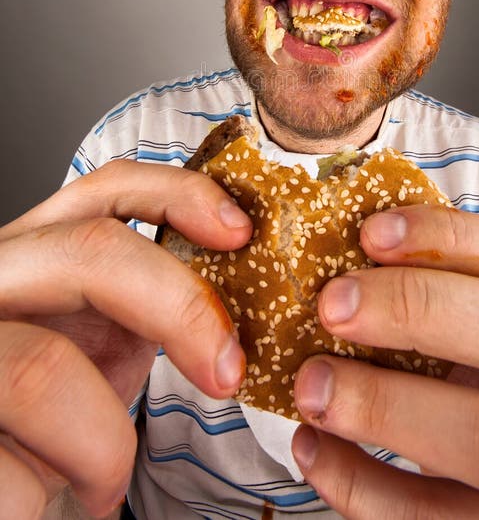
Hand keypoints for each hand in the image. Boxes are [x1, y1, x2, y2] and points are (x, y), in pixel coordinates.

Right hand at [0, 160, 252, 517]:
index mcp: (33, 256)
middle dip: (177, 307)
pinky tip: (68, 501)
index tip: (238, 231)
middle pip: (87, 251)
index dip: (177, 194)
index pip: (103, 190)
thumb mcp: (102, 340)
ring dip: (103, 442)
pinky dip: (60, 492)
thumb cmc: (53, 420)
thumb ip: (148, 298)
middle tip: (226, 371)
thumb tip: (252, 282)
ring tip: (106, 478)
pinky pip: (8, 470)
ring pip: (41, 369)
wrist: (0, 491)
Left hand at [292, 205, 478, 517]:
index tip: (370, 234)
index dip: (450, 238)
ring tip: (311, 386)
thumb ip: (434, 304)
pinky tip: (313, 448)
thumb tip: (337, 264)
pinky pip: (439, 519)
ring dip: (389, 406)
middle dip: (421, 309)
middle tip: (331, 305)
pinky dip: (364, 484)